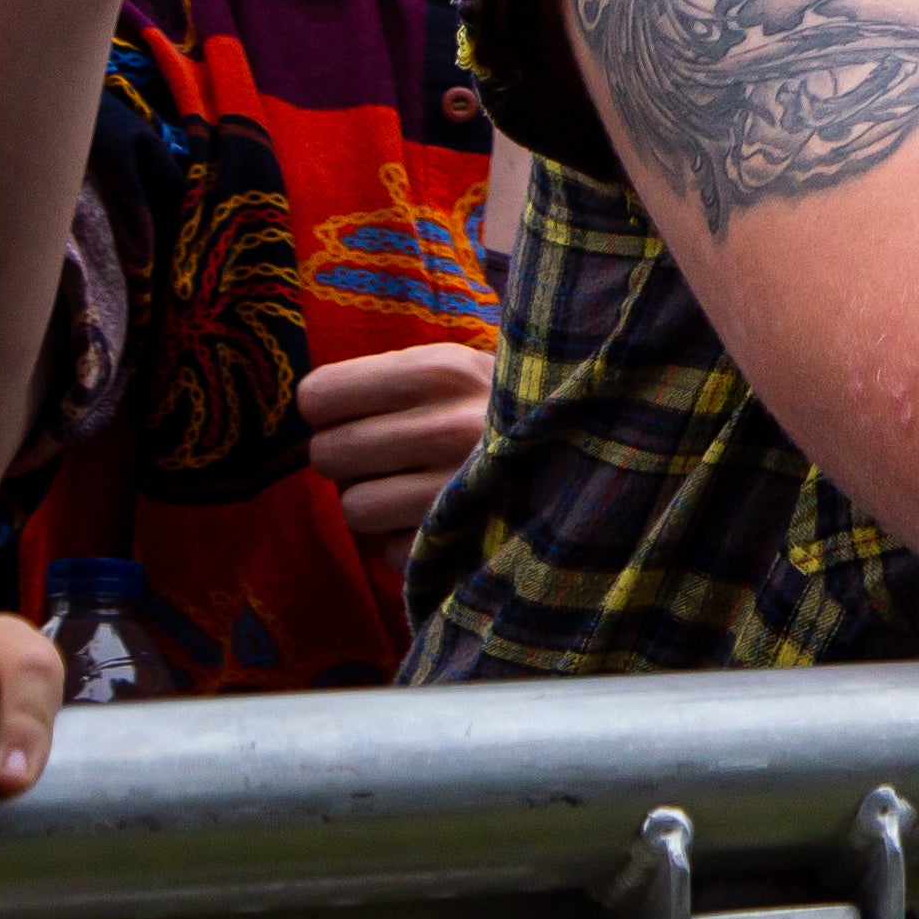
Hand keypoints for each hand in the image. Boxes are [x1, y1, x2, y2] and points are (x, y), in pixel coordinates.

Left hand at [297, 339, 493, 543]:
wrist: (609, 454)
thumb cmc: (508, 413)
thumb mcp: (464, 372)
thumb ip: (395, 379)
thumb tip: (309, 403)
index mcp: (441, 368)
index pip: (317, 395)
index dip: (332, 409)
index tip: (360, 413)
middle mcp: (448, 425)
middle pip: (326, 454)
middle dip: (352, 461)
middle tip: (393, 455)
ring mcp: (456, 491)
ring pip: (352, 508)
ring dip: (376, 506)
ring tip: (422, 490)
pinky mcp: (460, 544)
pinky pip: (387, 551)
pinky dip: (407, 542)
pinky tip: (446, 521)